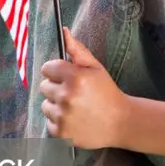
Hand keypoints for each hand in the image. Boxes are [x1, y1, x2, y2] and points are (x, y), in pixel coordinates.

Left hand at [40, 27, 128, 149]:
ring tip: (75, 107)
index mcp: (75, 77)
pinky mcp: (60, 133)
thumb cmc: (107, 92)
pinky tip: (74, 120)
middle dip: (57, 88)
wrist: (120, 122)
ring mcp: (62, 116)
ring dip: (56, 105)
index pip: (47, 68)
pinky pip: (48, 122)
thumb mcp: (96, 68)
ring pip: (45, 105)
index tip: (68, 77)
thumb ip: (78, 50)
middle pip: (44, 86)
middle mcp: (66, 96)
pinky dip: (59, 122)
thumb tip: (64, 32)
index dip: (57, 72)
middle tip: (75, 93)